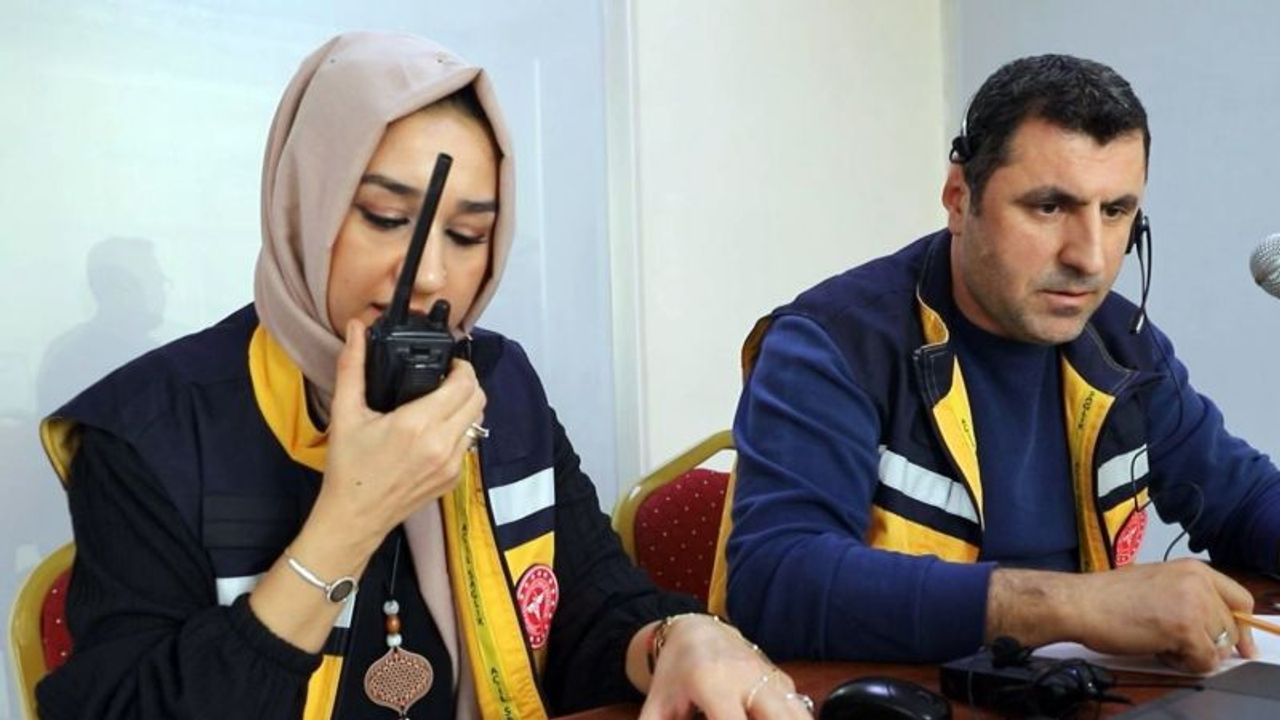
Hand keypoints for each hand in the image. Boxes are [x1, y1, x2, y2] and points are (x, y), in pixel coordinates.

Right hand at [304, 318, 485, 557]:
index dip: (461, 367)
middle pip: (479, 399)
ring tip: (443, 401)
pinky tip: (438, 429)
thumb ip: (353, 367)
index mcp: (418, 424)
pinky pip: (469, 444)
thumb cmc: (348, 468)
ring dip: (467, 406)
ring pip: (478, 422)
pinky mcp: (453, 479)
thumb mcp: (346, 413)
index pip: (464, 384)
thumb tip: (356, 329)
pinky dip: (461, 431)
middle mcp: (441, 444)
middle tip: (447, 379)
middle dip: (467, 383)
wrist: (354, 517)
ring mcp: (451, 464)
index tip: (448, 363)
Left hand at [638, 616, 811, 719]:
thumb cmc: (674, 672)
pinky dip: (795, 719)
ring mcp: (769, 676)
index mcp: (713, 683)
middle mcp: (747, 677)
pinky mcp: (782, 680)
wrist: (695, 630)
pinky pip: (800, 708)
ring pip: (799, 713)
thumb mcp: (657, 705)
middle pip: (781, 716)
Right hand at [1074, 559, 1256, 672]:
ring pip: (1219, 646)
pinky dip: (1185, 665)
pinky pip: (1204, 662)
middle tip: (1176, 644)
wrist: (1080, 603)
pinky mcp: (1185, 629)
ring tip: (1162, 643)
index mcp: (1193, 568)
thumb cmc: (1106, 596)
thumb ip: (1187, 596)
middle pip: (1230, 627)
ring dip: (1194, 653)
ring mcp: (1193, 604)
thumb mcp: (1156, 583)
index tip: (1233, 642)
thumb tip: (1209, 625)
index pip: (1240, 599)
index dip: (1238, 625)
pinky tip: (1159, 651)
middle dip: (1209, 643)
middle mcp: (1198, 582)